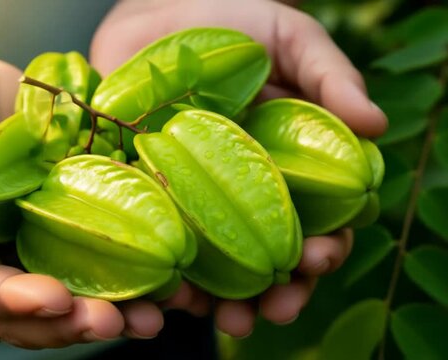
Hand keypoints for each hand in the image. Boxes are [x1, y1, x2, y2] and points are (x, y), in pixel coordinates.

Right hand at [0, 46, 163, 347]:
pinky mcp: (78, 206)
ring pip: (80, 284)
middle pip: (36, 306)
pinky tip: (174, 275)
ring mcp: (43, 233)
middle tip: (119, 324)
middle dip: (75, 320)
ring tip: (158, 314)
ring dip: (119, 306)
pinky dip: (140, 262)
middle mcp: (2, 252)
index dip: (13, 301)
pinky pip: (108, 243)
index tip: (52, 299)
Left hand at [90, 0, 385, 336]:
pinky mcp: (144, 196)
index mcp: (283, 162)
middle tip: (280, 306)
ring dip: (229, 301)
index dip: (325, 244)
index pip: (315, 217)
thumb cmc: (225, 21)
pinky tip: (176, 297)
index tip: (322, 258)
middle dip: (281, 287)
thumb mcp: (286, 36)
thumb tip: (376, 127)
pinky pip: (159, 244)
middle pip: (268, 253)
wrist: (148, 15)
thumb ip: (329, 75)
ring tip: (232, 322)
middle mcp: (241, 189)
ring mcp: (192, 197)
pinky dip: (169, 277)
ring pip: (217, 263)